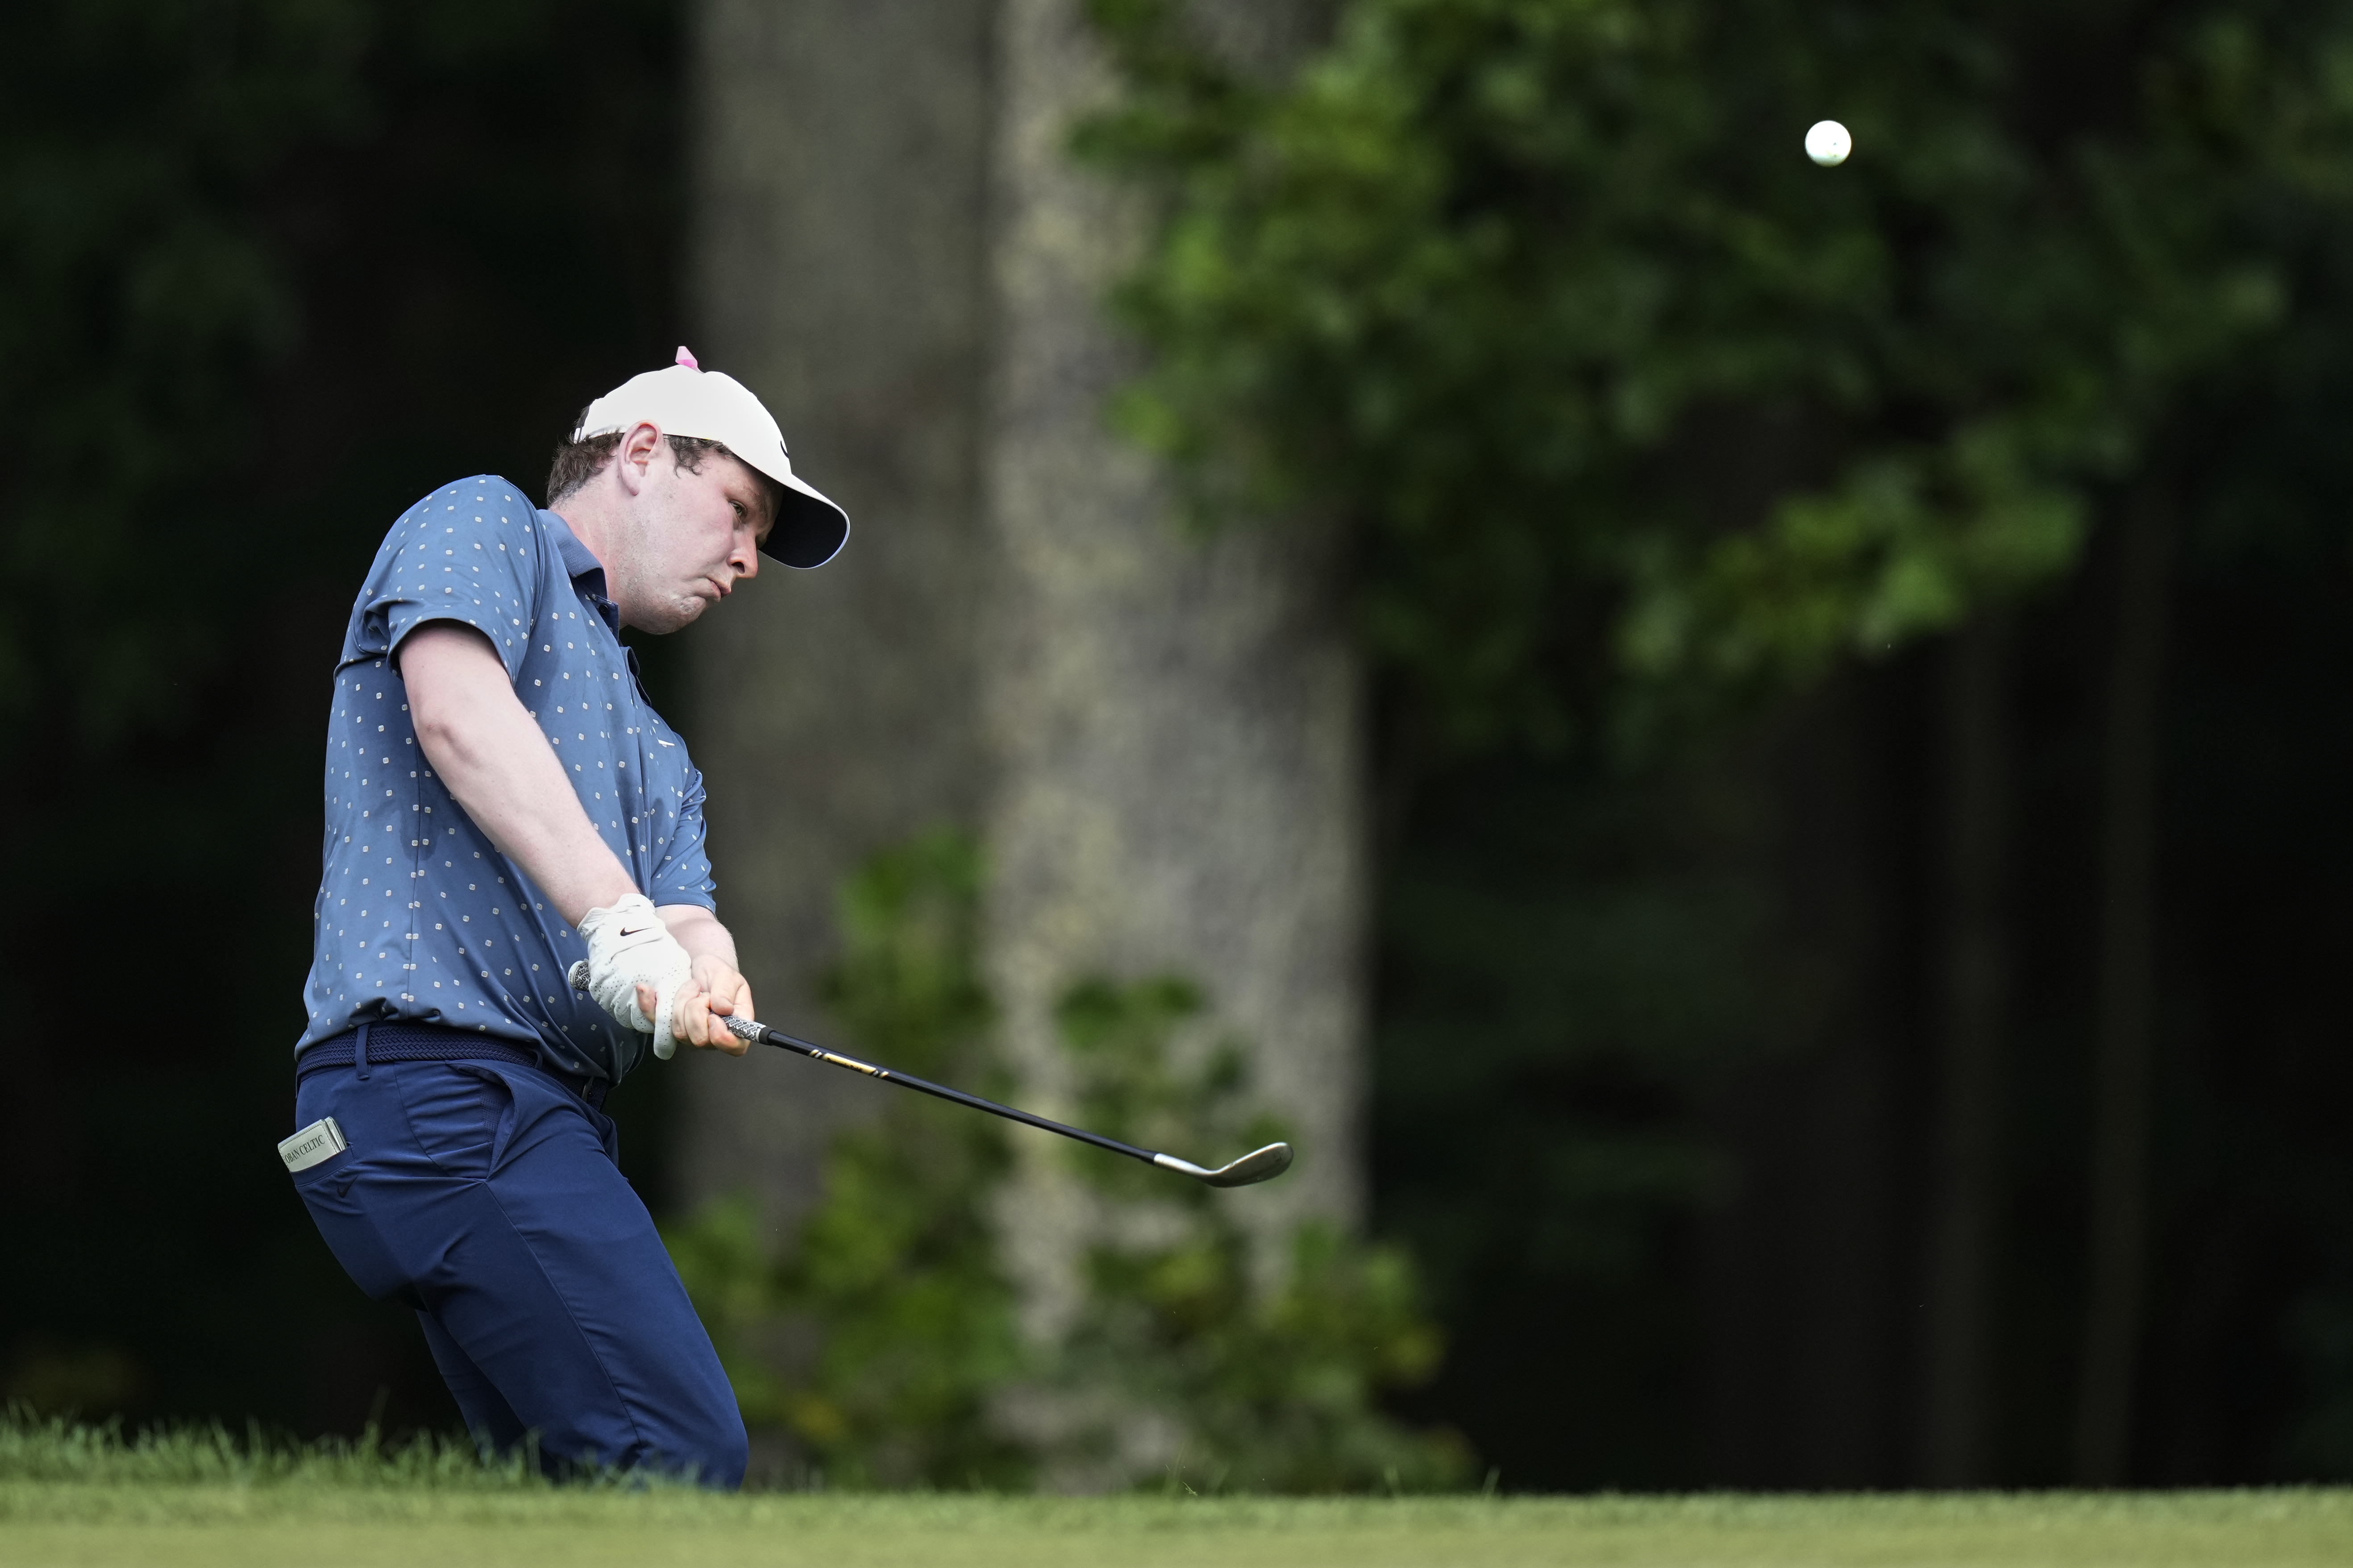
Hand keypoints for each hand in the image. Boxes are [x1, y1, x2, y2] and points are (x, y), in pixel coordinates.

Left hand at [637, 952, 752, 1054]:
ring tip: (692, 988)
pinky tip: (645, 989)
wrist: (701, 970)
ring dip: (682, 1003)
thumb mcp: (728, 976)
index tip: (714, 1017)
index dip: (722, 1037)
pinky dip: (649, 1004)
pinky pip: (655, 1023)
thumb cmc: (719, 975)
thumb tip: (723, 1008)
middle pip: (700, 1039)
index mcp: (736, 1026)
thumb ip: (726, 991)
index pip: (735, 1047)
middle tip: (703, 993)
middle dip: (697, 1010)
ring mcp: (690, 1035)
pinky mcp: (670, 1027)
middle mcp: (712, 1036)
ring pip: (679, 1031)